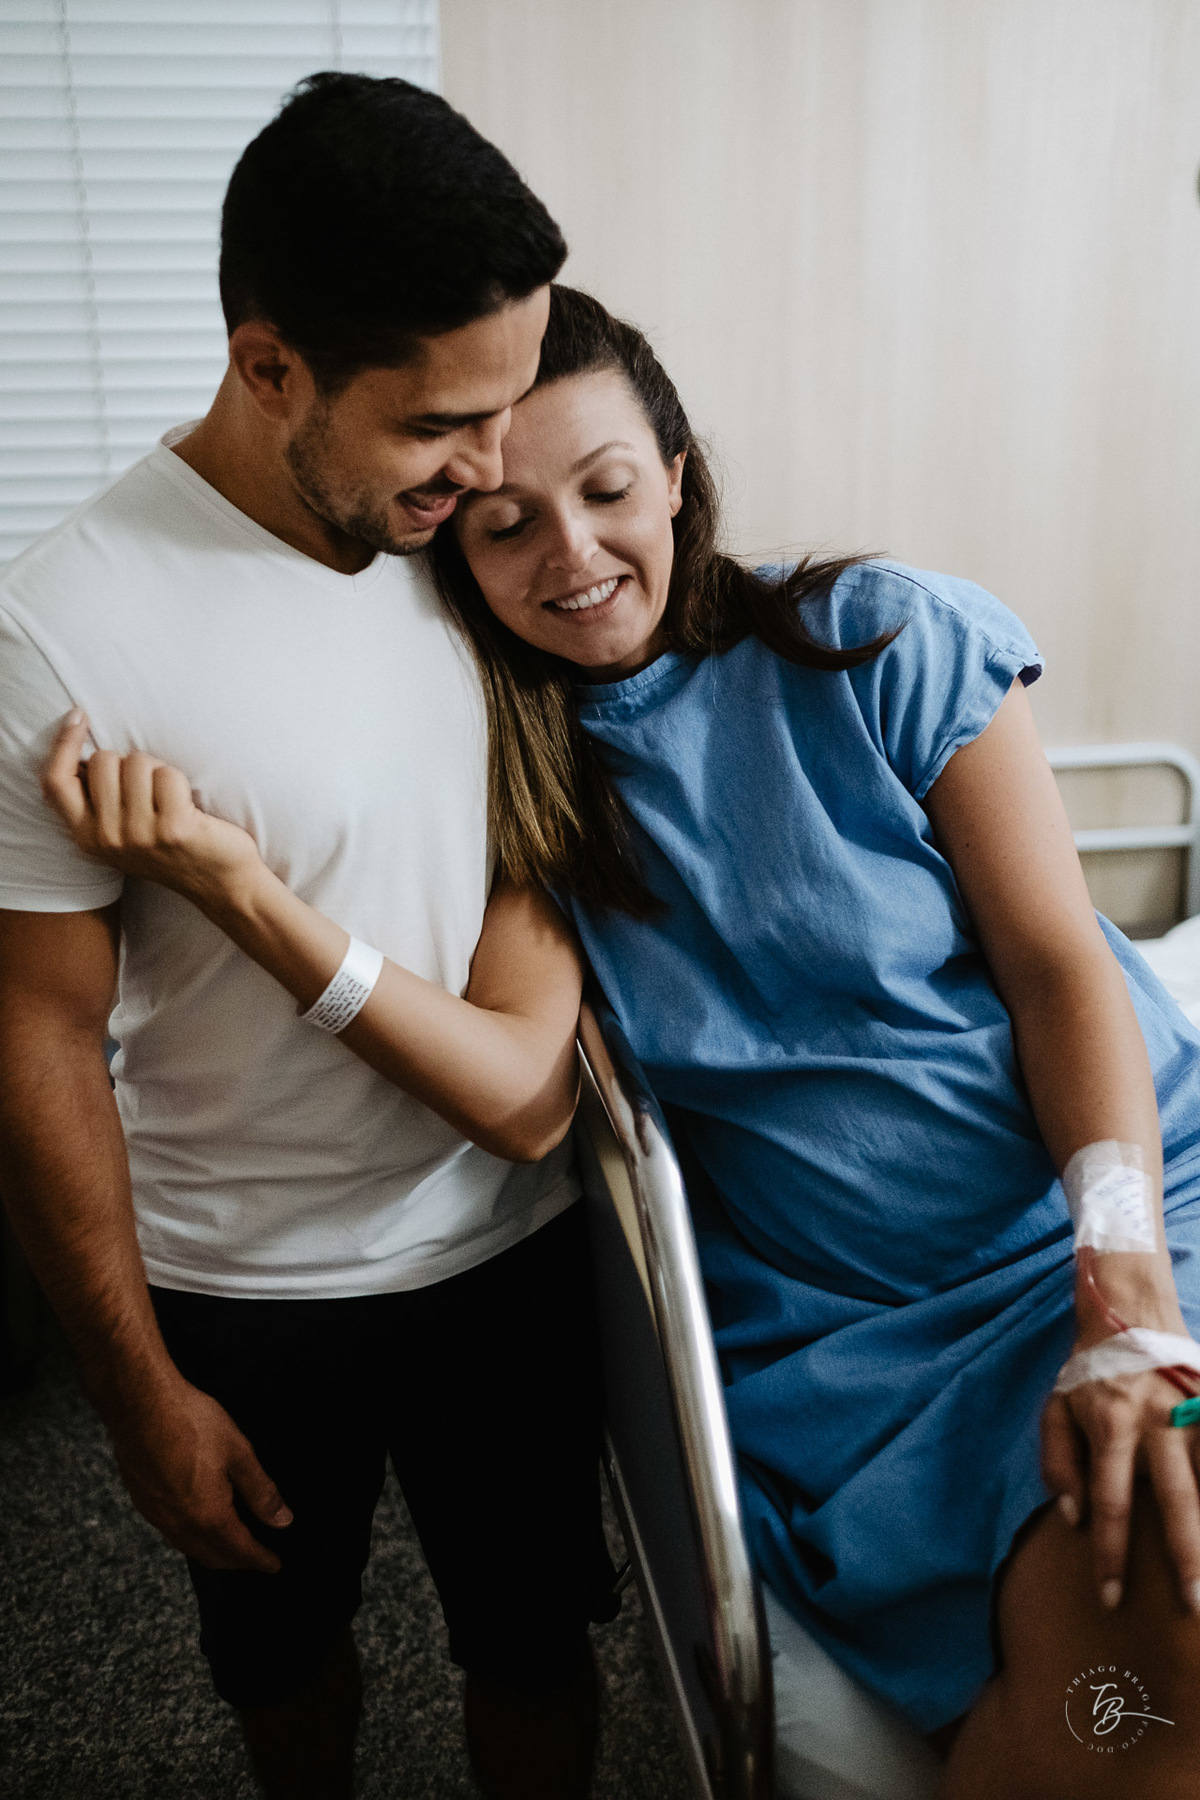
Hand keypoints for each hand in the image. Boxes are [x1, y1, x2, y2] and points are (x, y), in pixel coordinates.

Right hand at [42, 711, 261, 907]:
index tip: (78, 715)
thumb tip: (83, 746)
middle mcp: (107, 838)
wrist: (219, 884)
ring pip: (137, 762)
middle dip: (129, 762)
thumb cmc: (170, 847)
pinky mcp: (173, 828)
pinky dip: (181, 782)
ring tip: (170, 801)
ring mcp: (139, 835)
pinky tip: (189, 808)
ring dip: (158, 771)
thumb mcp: (121, 833)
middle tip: (151, 791)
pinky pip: (168, 775)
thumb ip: (98, 801)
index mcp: (86, 837)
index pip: (56, 782)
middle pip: (103, 761)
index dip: (63, 743)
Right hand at [107, 1374, 292, 1572]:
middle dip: (237, 1561)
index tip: (274, 1565)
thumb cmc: (192, 1423)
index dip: (260, 1559)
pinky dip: (191, 1538)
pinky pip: (171, 1533)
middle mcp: (179, 1525)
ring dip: (213, 1552)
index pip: (240, 1550)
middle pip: (213, 1556)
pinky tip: (197, 1523)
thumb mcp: (239, 1453)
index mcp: (208, 1516)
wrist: (140, 1405)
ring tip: (230, 1545)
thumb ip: (261, 1491)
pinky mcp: (142, 1501)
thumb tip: (281, 1520)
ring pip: (189, 1548)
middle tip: (256, 1558)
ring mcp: (156, 1515)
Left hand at [1042, 1364, 1199, 1613]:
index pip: (1110, 1503)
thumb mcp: (1055, 1411)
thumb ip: (1058, 1463)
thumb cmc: (1089, 1376)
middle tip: (1193, 1606)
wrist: (1128, 1314)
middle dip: (1187, 1558)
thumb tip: (1072, 1518)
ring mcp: (1194, 1413)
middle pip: (1178, 1500)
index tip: (1111, 1598)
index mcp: (1112, 1427)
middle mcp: (1158, 1424)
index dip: (1109, 1554)